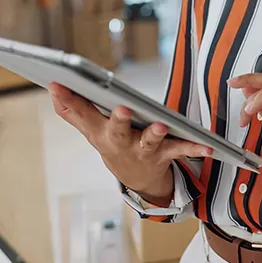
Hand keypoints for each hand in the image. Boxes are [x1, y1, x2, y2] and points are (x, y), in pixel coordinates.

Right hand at [49, 83, 211, 203]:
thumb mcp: (91, 129)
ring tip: (162, 126)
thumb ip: (73, 109)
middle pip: (117, 129)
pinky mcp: (166, 153)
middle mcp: (121, 142)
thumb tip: (54, 86)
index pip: (81, 113)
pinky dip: (194, 147)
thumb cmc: (114, 144)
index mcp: (101, 132)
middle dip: (118, 120)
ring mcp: (144, 150)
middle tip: (121, 109)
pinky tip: (207, 146)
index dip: (69, 99)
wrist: (137, 179)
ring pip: (149, 141)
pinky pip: (181, 149)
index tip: (58, 83)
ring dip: (155, 134)